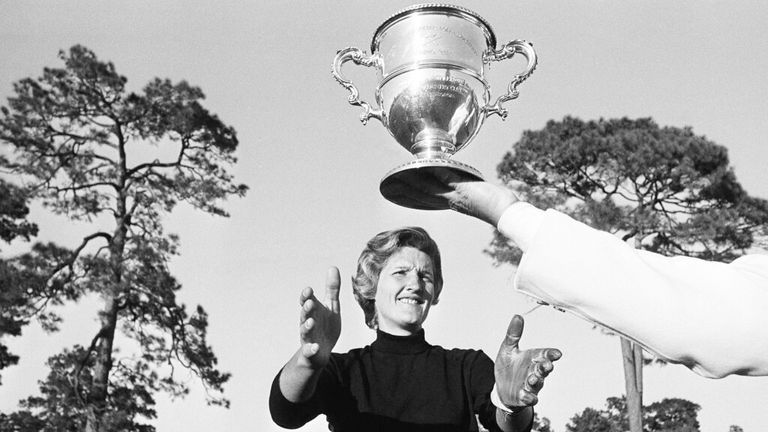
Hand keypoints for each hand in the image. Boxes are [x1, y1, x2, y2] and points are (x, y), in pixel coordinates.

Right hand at [298, 267, 341, 368]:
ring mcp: (308, 338)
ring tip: (310, 322)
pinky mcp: (311, 352)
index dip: (306, 296)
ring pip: (305, 332)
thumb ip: (332, 289)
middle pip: (304, 315)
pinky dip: (311, 349)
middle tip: (310, 303)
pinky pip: (309, 351)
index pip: (306, 301)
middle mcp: (308, 323)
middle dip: (306, 309)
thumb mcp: (331, 306)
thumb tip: (333, 267)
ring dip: (306, 327)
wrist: (321, 352)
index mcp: (313, 311)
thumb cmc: (325, 326)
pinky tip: (315, 347)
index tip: (309, 289)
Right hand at [389, 169, 518, 225]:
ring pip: (431, 187)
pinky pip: (446, 178)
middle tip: (393, 184)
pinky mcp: (464, 189)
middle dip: (408, 190)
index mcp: (456, 203)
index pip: (432, 199)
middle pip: (425, 194)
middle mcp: (453, 201)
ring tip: (401, 175)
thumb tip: (475, 186)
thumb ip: (474, 191)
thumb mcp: (483, 197)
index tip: (403, 191)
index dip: (416, 195)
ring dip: (415, 181)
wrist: (508, 215)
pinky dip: (434, 172)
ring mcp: (457, 195)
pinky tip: (424, 166)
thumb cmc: (501, 207)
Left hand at [495, 315, 560, 408]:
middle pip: (544, 369)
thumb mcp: (508, 349)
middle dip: (546, 367)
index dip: (551, 354)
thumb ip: (513, 334)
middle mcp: (535, 371)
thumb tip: (518, 316)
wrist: (501, 388)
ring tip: (533, 377)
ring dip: (536, 380)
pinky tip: (526, 395)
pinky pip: (529, 398)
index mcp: (533, 358)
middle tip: (547, 365)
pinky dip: (529, 397)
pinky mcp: (524, 396)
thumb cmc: (508, 366)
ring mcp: (531, 385)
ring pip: (537, 383)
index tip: (557, 354)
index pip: (545, 354)